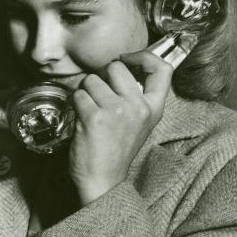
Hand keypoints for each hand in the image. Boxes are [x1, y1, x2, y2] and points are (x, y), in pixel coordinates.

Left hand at [69, 51, 173, 205]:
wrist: (103, 181)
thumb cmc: (116, 151)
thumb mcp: (138, 123)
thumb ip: (136, 96)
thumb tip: (121, 65)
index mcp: (153, 109)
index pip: (162, 69)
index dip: (143, 56)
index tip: (127, 58)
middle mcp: (138, 107)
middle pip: (116, 67)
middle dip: (101, 77)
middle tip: (98, 97)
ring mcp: (117, 110)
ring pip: (91, 80)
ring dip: (85, 93)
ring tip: (90, 113)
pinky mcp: (95, 116)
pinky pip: (78, 94)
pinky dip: (74, 104)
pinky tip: (81, 120)